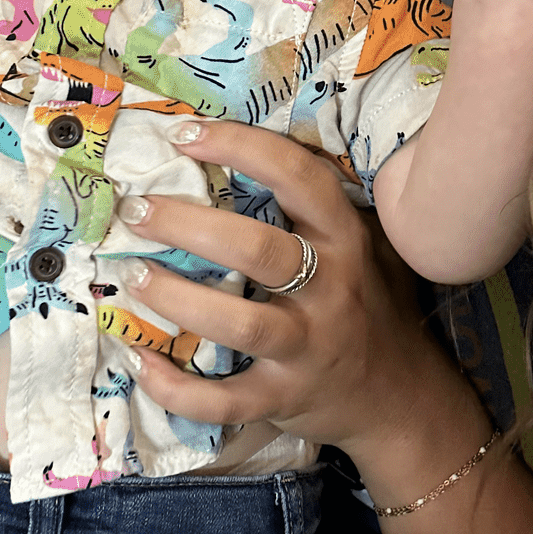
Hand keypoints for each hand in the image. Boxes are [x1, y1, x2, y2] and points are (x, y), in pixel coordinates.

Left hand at [111, 120, 479, 458]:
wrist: (401, 397)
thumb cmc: (365, 305)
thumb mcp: (362, 247)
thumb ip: (316, 209)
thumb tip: (231, 153)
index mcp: (345, 240)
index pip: (298, 177)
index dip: (241, 147)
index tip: (185, 133)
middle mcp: (330, 290)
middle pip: (258, 250)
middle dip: (188, 226)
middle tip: (136, 210)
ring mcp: (307, 349)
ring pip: (241, 324)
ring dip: (177, 299)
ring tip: (131, 276)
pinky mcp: (284, 399)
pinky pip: (225, 400)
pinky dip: (176, 387)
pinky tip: (138, 361)